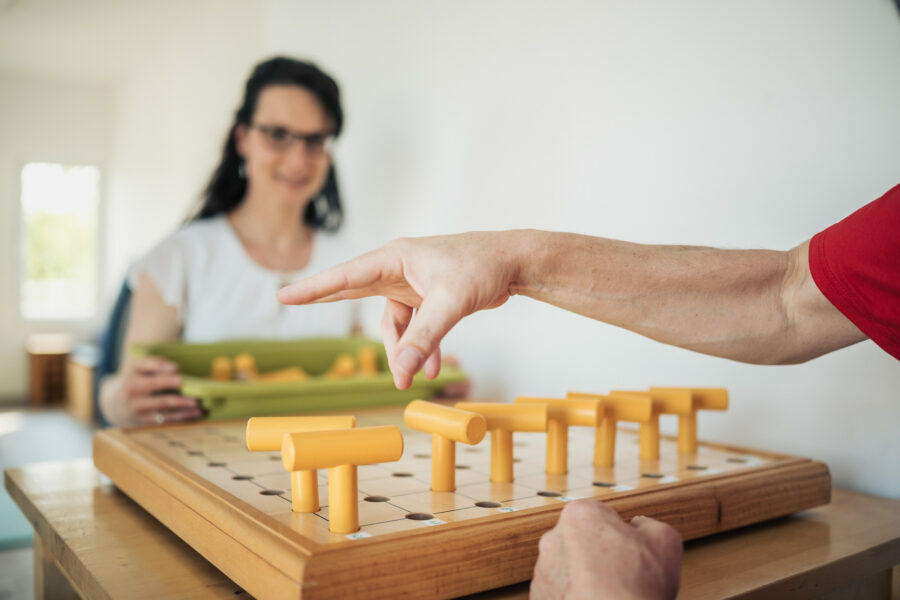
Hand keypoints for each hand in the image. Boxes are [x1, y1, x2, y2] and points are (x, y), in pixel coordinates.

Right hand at [119, 357, 201, 425]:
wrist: (120, 404)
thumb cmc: (140, 380)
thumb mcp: (142, 368)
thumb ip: (157, 363)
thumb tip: (174, 368)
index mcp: (134, 372)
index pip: (145, 365)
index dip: (159, 366)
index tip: (175, 367)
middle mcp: (134, 389)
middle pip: (153, 385)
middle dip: (168, 383)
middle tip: (184, 381)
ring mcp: (139, 406)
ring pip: (164, 403)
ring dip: (183, 403)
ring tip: (198, 401)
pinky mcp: (147, 420)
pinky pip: (168, 418)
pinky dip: (184, 415)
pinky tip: (197, 412)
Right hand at [277, 232, 520, 388]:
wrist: (513, 263)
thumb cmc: (481, 268)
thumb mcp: (450, 304)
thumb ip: (424, 338)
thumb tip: (403, 372)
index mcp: (395, 258)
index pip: (345, 276)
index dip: (313, 288)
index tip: (284, 294)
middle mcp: (398, 268)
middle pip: (354, 291)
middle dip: (329, 303)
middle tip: (288, 300)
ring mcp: (411, 284)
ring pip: (392, 323)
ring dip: (402, 351)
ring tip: (415, 376)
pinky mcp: (427, 297)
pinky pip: (414, 329)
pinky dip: (421, 349)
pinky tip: (433, 369)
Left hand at [530, 500, 681, 599]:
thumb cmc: (634, 588)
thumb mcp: (664, 541)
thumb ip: (648, 524)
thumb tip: (641, 527)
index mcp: (580, 514)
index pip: (600, 515)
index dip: (619, 534)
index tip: (628, 550)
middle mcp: (554, 537)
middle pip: (581, 539)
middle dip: (599, 553)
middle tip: (621, 573)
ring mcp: (543, 569)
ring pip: (569, 566)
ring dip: (585, 576)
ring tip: (609, 592)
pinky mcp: (539, 595)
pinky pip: (561, 590)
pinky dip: (575, 595)